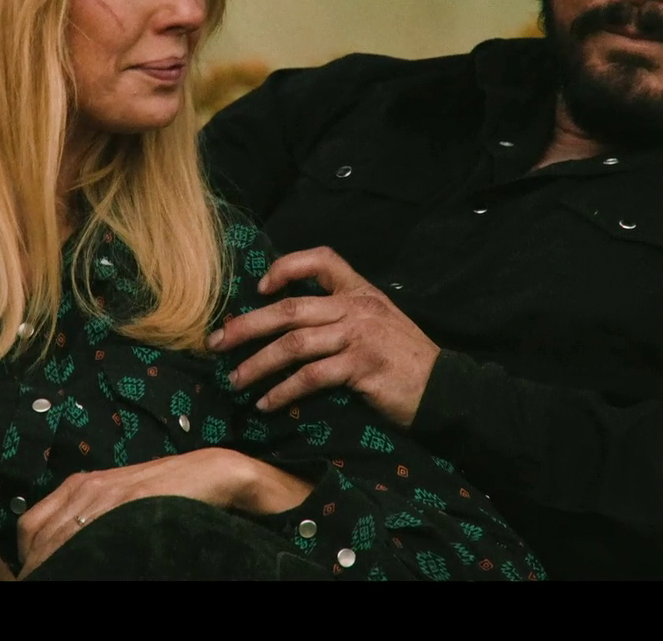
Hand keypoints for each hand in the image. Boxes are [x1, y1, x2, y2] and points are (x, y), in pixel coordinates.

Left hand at [15, 448, 310, 576]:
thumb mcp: (120, 502)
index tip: (38, 574)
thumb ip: (91, 519)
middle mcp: (85, 487)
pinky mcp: (125, 502)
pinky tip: (89, 568)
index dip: (29, 557)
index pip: (31, 527)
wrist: (207, 474)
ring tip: (60, 580)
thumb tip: (69, 552)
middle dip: (39, 565)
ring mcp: (104, 494)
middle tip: (44, 581)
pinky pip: (89, 537)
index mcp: (79, 485)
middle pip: (40, 537)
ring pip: (60, 540)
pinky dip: (79, 558)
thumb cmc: (165, 493)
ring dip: (56, 565)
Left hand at [207, 246, 438, 428]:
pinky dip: (284, 391)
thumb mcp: (380, 321)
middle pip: (290, 308)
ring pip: (294, 344)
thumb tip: (293, 326)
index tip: (260, 287)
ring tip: (235, 381)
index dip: (286, 267)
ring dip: (258, 364)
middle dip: (247, 326)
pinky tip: (268, 404)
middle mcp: (356, 307)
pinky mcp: (361, 368)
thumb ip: (344, 315)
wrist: (445, 390)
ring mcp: (358, 337)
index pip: (321, 259)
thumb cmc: (407, 360)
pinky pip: (311, 377)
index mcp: (360, 291)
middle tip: (216, 343)